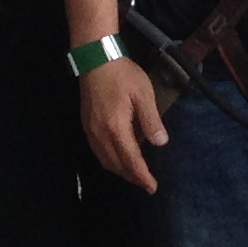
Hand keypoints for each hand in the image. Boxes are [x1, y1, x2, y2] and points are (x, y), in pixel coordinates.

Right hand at [78, 55, 167, 190]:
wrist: (96, 58)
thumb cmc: (122, 75)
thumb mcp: (143, 94)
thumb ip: (151, 120)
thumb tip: (160, 143)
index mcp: (116, 128)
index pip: (131, 160)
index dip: (142, 176)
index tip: (152, 187)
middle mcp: (100, 134)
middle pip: (116, 165)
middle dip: (132, 177)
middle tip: (146, 184)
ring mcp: (90, 130)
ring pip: (105, 160)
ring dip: (120, 170)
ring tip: (135, 174)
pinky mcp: (86, 125)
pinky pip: (98, 151)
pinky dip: (109, 160)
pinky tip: (118, 157)